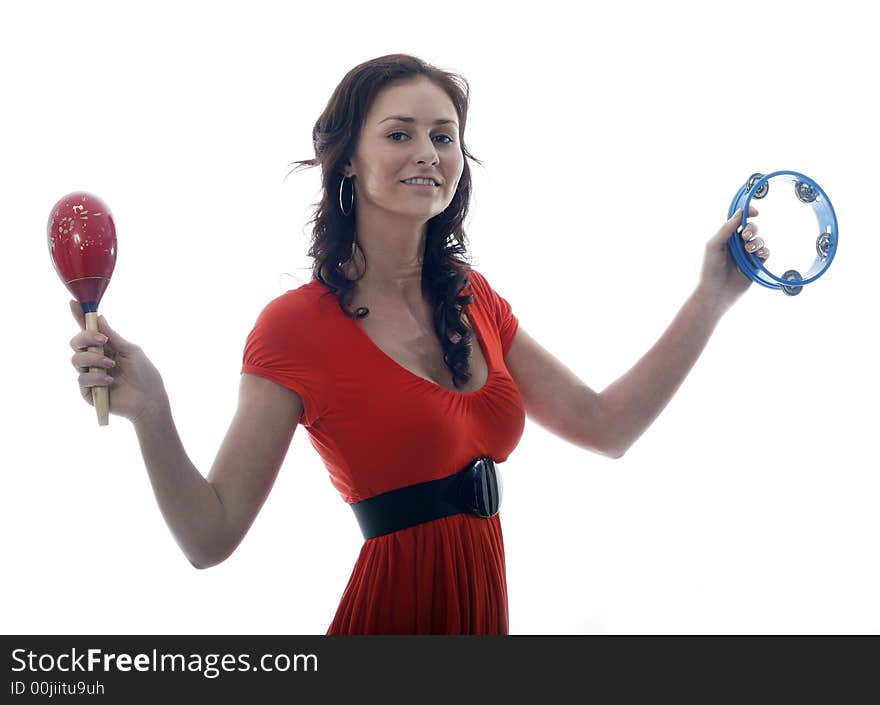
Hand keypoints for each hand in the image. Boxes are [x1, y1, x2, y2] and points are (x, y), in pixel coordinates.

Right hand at [68, 300, 167, 423]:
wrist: (149, 400)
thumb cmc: (145, 374)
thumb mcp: (131, 351)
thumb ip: (113, 337)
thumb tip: (99, 318)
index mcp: (106, 348)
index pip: (88, 331)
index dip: (79, 316)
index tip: (73, 303)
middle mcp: (95, 359)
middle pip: (76, 342)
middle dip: (85, 338)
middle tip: (102, 342)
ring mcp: (90, 375)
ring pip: (76, 360)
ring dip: (93, 360)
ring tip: (111, 366)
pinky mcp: (88, 391)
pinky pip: (82, 379)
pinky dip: (96, 377)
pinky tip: (109, 381)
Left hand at [697, 206, 769, 312]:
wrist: (716, 292)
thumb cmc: (710, 269)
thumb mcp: (714, 245)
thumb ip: (727, 228)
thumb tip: (740, 212)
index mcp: (725, 237)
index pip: (738, 220)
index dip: (747, 213)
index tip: (755, 212)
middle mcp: (737, 244)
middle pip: (751, 228)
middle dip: (752, 229)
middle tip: (745, 236)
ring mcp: (746, 254)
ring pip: (759, 240)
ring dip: (756, 242)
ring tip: (748, 250)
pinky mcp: (755, 265)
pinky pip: (765, 253)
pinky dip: (763, 251)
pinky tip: (758, 256)